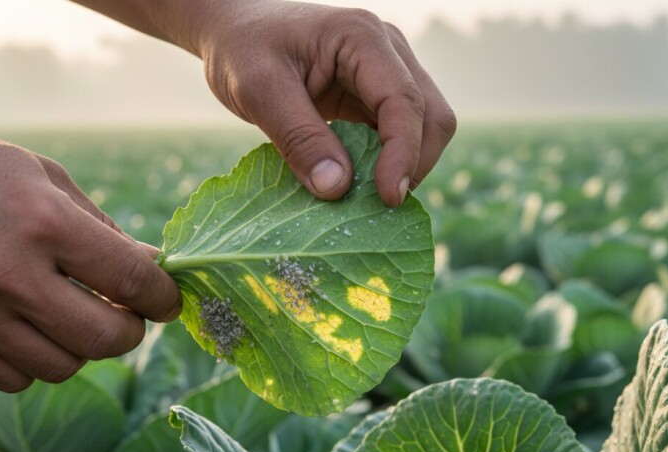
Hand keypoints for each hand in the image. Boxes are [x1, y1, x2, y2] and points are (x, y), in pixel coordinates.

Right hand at [0, 113, 181, 391]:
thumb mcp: (49, 179)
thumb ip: (105, 231)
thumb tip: (155, 269)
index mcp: (42, 223)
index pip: (130, 280)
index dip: (163, 296)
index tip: (168, 299)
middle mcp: (8, 275)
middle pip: (104, 338)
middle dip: (131, 330)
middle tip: (128, 313)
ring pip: (64, 367)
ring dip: (84, 347)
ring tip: (76, 315)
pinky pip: (17, 379)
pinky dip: (39, 361)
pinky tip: (35, 327)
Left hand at [178, 1, 456, 206]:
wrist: (237, 29)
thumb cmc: (243, 49)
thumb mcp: (258, 90)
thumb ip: (298, 138)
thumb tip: (338, 190)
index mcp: (362, 38)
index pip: (403, 101)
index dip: (403, 154)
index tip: (388, 198)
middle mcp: (388, 50)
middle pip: (431, 115)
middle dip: (414, 164)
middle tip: (379, 207)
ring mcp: (389, 71)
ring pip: (424, 127)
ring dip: (404, 166)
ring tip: (367, 199)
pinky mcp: (378, 94)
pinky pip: (399, 134)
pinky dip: (388, 163)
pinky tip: (360, 184)